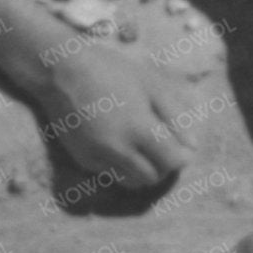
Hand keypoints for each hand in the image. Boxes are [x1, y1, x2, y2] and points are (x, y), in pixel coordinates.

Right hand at [27, 40, 193, 193]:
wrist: (61, 70)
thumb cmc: (111, 70)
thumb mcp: (150, 85)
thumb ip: (175, 116)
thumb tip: (191, 146)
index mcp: (139, 128)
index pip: (172, 162)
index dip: (180, 156)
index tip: (179, 146)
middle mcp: (118, 149)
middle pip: (153, 177)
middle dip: (162, 166)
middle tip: (160, 147)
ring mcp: (98, 157)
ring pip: (132, 182)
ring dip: (142, 171)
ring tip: (141, 149)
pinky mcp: (82, 159)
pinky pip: (111, 174)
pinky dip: (121, 167)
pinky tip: (119, 144)